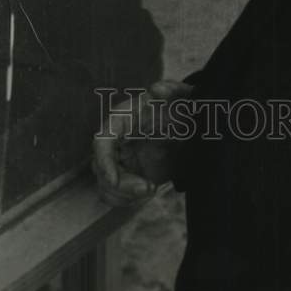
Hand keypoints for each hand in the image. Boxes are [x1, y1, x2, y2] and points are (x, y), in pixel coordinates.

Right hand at [93, 79, 193, 206]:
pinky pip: (115, 195)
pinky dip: (128, 200)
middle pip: (101, 169)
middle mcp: (115, 141)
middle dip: (121, 184)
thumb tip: (158, 89)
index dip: (104, 161)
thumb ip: (170, 90)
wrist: (189, 128)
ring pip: (106, 186)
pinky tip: (148, 191)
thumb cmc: (178, 106)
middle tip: (149, 187)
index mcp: (121, 119)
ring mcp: (119, 161)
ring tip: (151, 188)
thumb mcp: (179, 96)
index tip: (113, 179)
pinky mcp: (127, 177)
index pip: (102, 141)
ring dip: (125, 195)